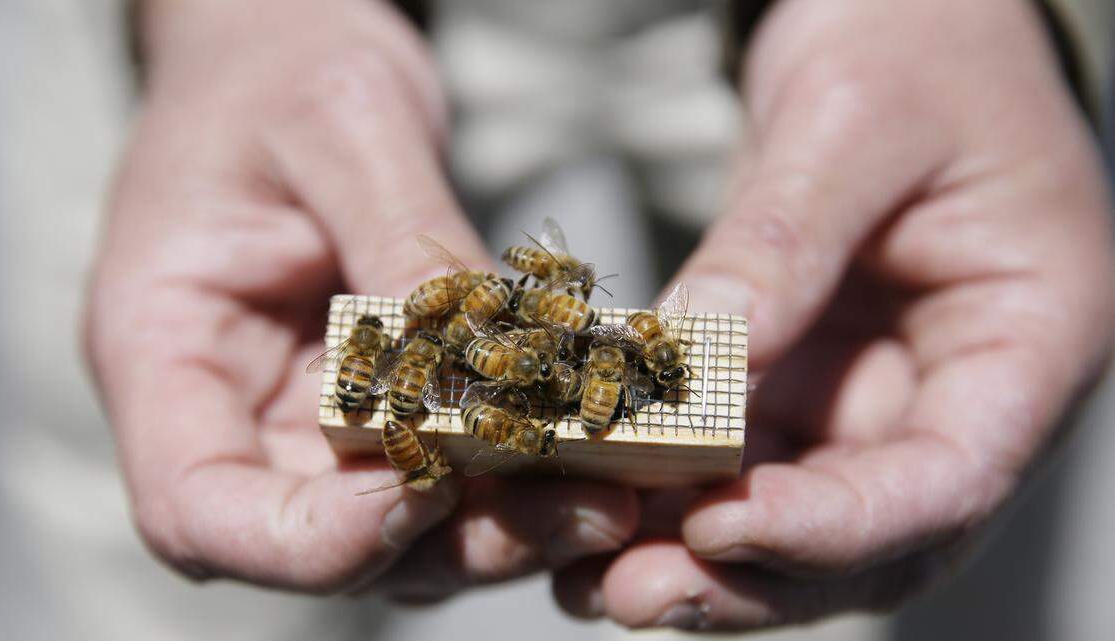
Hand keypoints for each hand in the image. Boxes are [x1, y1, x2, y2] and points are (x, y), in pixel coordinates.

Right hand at [87, 0, 635, 593]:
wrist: (280, 54)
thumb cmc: (276, 70)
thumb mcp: (341, 126)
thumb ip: (404, 243)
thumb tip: (486, 363)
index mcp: (163, 347)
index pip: (201, 508)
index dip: (310, 538)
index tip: (426, 488)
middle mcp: (231, 411)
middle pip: (319, 541)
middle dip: (449, 539)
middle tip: (582, 505)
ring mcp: (305, 420)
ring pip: (396, 530)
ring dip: (501, 527)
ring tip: (609, 493)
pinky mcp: (377, 409)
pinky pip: (443, 475)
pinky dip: (515, 479)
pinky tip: (592, 447)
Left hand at [553, 0, 1113, 629]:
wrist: (901, 20)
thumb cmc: (914, 45)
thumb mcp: (852, 122)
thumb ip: (783, 241)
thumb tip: (698, 357)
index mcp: (1030, 337)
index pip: (948, 476)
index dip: (837, 525)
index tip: (721, 527)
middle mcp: (957, 392)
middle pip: (870, 534)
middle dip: (750, 576)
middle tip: (628, 594)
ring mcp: (877, 397)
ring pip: (797, 518)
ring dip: (698, 559)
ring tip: (592, 580)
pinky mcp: (807, 385)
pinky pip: (745, 465)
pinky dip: (676, 498)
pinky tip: (599, 512)